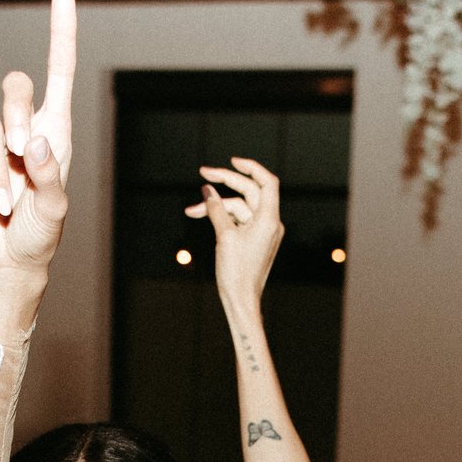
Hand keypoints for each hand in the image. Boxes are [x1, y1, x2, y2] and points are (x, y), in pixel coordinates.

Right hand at [0, 0, 75, 298]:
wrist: (8, 260)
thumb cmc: (39, 234)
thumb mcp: (54, 210)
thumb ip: (50, 177)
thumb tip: (36, 141)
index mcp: (56, 129)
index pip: (59, 69)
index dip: (61, 31)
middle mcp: (23, 127)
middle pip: (15, 86)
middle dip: (17, 114)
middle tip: (24, 151)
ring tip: (6, 205)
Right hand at [185, 158, 282, 312]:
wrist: (241, 300)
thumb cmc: (236, 272)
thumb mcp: (224, 236)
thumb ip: (216, 210)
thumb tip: (207, 190)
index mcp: (269, 220)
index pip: (267, 182)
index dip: (251, 167)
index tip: (231, 161)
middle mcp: (269, 223)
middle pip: (249, 191)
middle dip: (226, 182)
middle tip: (203, 173)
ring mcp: (262, 231)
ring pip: (239, 207)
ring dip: (216, 206)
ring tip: (192, 210)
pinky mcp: (254, 239)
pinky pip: (238, 219)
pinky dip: (222, 216)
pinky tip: (202, 215)